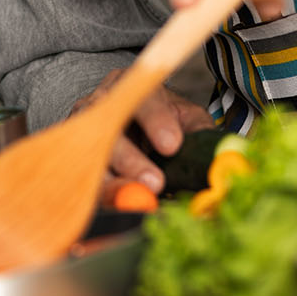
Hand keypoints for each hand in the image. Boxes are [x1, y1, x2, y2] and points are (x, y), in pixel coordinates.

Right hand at [72, 69, 214, 199]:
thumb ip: (199, 132)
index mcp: (131, 86)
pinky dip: (104, 196)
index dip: (156, 121)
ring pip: (93, 158)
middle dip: (132, 160)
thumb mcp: (183, 116)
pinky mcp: (76, 156)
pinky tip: (122, 209)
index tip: (173, 145)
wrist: (127, 120)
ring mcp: (84, 130)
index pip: (143, 99)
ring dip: (114, 184)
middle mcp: (102, 104)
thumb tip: (220, 157)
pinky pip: (85, 179)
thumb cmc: (160, 118)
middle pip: (111, 130)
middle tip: (155, 183)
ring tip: (138, 202)